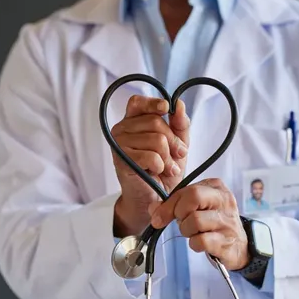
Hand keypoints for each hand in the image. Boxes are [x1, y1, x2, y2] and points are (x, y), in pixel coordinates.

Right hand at [111, 95, 189, 236]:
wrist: (154, 196)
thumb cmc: (163, 169)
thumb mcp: (177, 143)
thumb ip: (179, 124)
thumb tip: (179, 104)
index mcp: (132, 121)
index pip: (137, 102)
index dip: (152, 103)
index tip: (167, 108)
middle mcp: (121, 130)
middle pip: (155, 122)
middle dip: (173, 141)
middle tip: (177, 155)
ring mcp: (119, 145)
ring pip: (156, 140)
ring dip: (168, 157)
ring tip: (167, 167)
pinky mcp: (121, 161)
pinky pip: (150, 156)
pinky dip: (160, 166)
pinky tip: (158, 172)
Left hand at [148, 178, 248, 270]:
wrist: (239, 246)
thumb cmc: (213, 223)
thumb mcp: (196, 207)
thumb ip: (173, 204)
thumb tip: (154, 209)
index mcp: (216, 187)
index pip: (187, 189)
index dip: (169, 204)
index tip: (160, 216)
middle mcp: (224, 201)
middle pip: (193, 197)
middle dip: (178, 212)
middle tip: (180, 222)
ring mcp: (227, 222)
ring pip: (194, 220)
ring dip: (186, 230)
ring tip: (193, 233)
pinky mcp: (227, 242)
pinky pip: (200, 241)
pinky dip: (194, 244)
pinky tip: (200, 243)